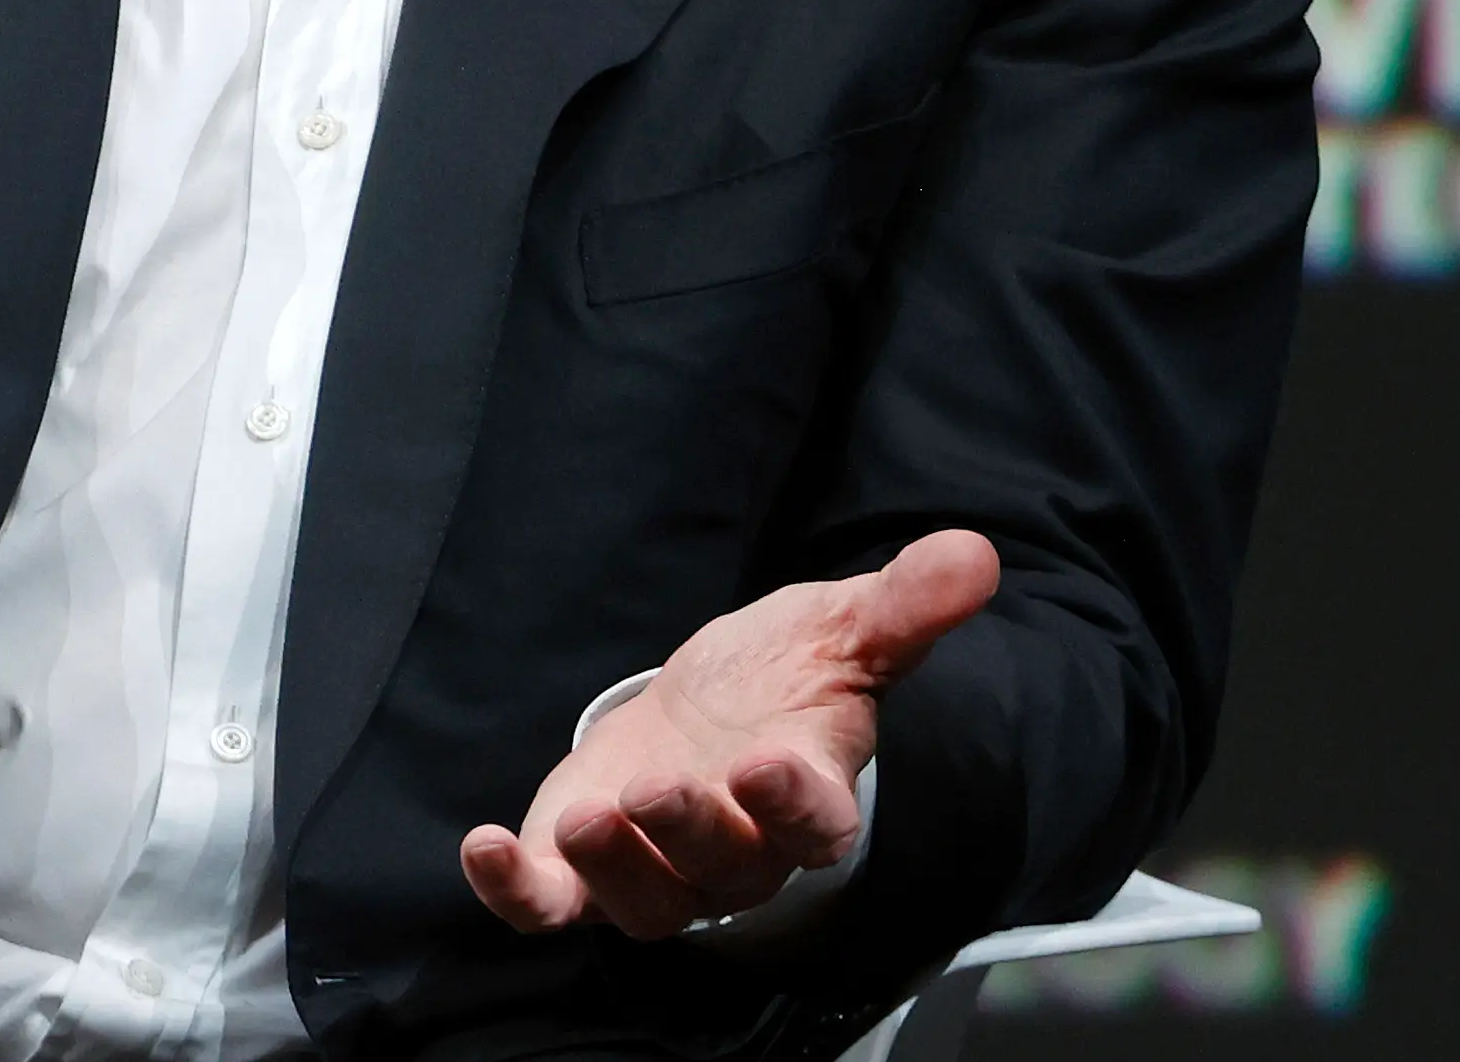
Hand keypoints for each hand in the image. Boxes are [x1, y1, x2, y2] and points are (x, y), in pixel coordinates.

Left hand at [460, 530, 998, 937]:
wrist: (707, 716)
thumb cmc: (782, 681)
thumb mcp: (842, 628)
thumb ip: (905, 605)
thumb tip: (974, 552)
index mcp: (806, 797)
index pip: (816, 826)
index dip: (797, 808)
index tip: (770, 769)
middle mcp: (738, 853)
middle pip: (723, 868)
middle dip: (691, 835)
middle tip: (659, 791)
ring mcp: (657, 871)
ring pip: (645, 902)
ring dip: (614, 868)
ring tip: (588, 819)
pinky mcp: (584, 874)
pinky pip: (552, 906)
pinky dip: (516, 890)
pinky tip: (485, 849)